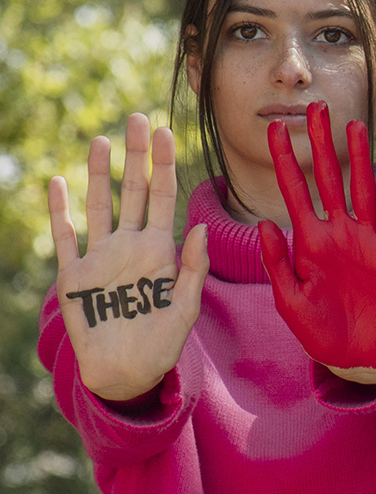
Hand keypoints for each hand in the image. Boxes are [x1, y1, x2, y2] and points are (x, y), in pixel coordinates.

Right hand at [49, 114, 208, 401]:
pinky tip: (58, 184)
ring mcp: (101, 258)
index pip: (165, 197)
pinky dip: (61, 212)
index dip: (164, 165)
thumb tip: (199, 226)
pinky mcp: (75, 277)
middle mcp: (130, 246)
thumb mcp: (186, 304)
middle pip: (134, 191)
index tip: (165, 131)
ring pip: (99, 206)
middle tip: (135, 119)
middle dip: (135, 157)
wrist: (128, 374)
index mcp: (161, 250)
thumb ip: (193, 266)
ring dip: (98, 174)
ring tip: (101, 141)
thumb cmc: (163, 343)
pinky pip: (66, 238)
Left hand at [256, 102, 375, 378]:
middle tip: (314, 108)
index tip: (272, 129)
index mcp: (310, 242)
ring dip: (360, 159)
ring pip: (364, 192)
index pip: (294, 193)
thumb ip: (278, 263)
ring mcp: (369, 243)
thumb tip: (266, 224)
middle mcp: (340, 234)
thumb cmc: (319, 331)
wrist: (356, 356)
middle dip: (320, 144)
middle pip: (329, 180)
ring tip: (354, 125)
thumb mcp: (289, 300)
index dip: (283, 162)